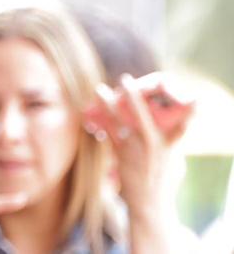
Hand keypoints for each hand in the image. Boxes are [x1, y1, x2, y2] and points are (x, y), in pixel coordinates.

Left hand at [84, 73, 195, 252]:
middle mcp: (154, 146)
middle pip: (144, 116)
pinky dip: (99, 123)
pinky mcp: (122, 155)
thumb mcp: (175, 162)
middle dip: (134, 96)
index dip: (191, 111)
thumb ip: (172, 143)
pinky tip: (89, 116)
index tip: (195, 99)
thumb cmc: (164, 181)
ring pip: (120, 122)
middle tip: (126, 79)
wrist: (149, 204)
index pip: (184, 126)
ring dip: (108, 104)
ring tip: (99, 89)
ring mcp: (136, 150)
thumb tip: (170, 126)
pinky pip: (108, 134)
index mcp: (171, 146)